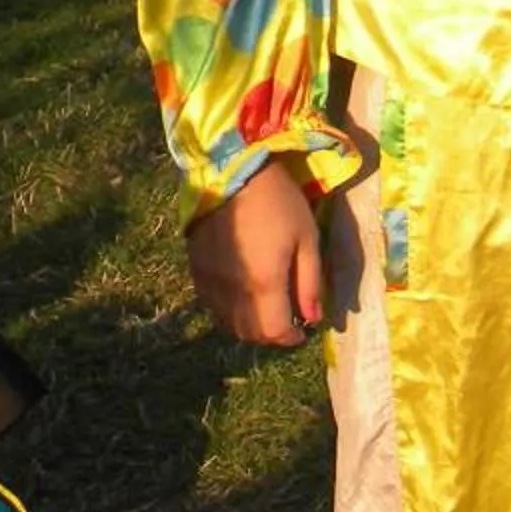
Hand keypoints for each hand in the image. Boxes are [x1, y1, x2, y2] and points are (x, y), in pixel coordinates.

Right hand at [188, 164, 324, 345]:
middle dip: (272, 334)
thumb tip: (314, 318)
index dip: (291, 338)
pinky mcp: (195, 271)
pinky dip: (229, 311)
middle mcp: (233, 291)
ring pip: (228, 324)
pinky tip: (242, 295)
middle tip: (287, 318)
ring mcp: (210, 283)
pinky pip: (211, 306)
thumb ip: (310, 282)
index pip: (275, 331)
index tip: (303, 331)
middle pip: (250, 333)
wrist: (232, 173)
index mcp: (264, 283)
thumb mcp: (307, 239)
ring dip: (250, 326)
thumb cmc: (279, 202)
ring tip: (266, 308)